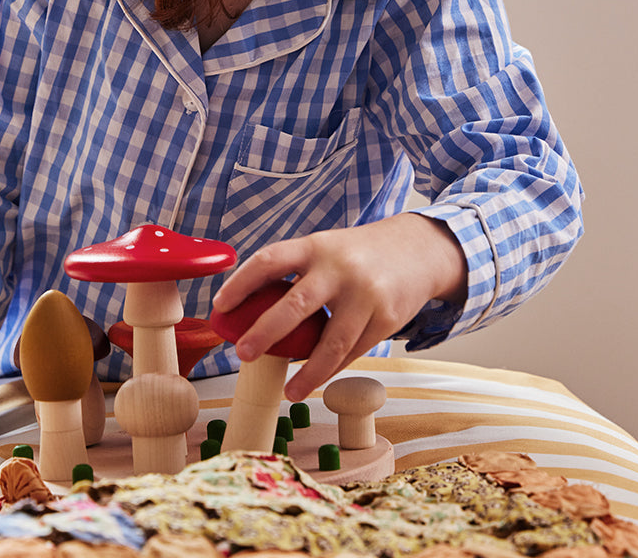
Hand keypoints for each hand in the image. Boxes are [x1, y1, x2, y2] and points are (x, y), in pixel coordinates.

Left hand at [212, 214, 467, 401]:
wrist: (418, 251)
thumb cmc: (357, 254)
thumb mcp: (326, 249)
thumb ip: (297, 273)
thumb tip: (252, 314)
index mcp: (316, 246)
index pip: (270, 260)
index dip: (242, 282)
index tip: (220, 306)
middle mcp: (339, 268)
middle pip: (296, 303)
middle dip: (265, 331)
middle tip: (243, 353)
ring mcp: (365, 294)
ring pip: (330, 342)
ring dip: (306, 372)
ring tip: (289, 391)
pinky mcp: (386, 319)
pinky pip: (353, 352)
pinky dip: (332, 369)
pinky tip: (317, 379)